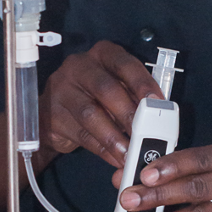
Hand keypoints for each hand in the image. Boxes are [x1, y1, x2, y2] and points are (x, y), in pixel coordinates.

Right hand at [39, 41, 161, 167]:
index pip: (124, 63)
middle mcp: (79, 66)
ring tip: (130, 152)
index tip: (157, 101)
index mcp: (102, 54)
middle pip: (106, 88)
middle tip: (145, 133)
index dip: (142, 82)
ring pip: (91, 114)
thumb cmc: (95, 96)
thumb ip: (134, 95)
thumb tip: (158, 116)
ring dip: (115, 136)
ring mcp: (62, 89)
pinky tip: (116, 157)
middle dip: (128, 113)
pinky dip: (102, 149)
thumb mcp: (116, 87)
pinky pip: (81, 134)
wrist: (55, 111)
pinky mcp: (53, 116)